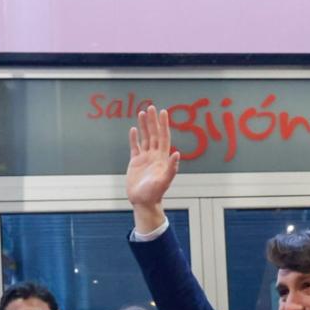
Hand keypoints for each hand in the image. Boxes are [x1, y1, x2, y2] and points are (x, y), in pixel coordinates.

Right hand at [126, 105, 179, 232]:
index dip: (163, 125)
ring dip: (144, 126)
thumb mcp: (164, 181)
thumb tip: (176, 153)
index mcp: (162, 158)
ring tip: (142, 113)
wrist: (143, 202)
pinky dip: (134, 138)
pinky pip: (135, 147)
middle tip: (151, 107)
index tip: (163, 112)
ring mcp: (145, 158)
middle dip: (153, 121)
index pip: (163, 137)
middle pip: (153, 134)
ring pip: (144, 138)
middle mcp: (154, 156)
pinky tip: (133, 129)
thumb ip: (171, 167)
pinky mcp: (135, 163)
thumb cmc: (155, 193)